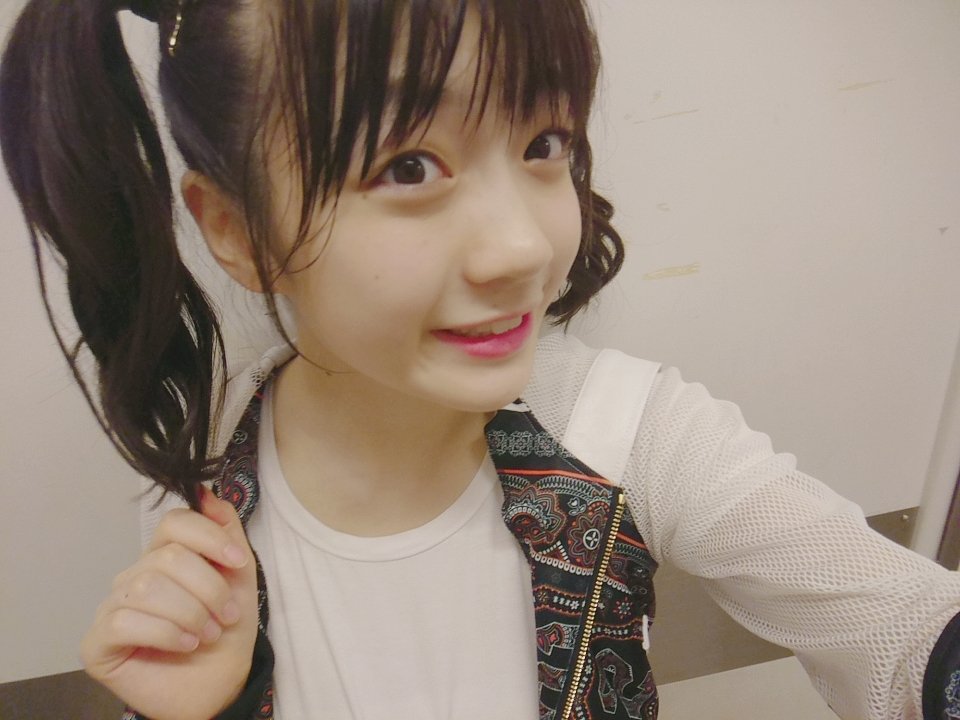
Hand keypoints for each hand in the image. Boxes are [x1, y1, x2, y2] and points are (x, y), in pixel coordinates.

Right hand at [81, 487, 258, 719]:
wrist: (219, 685)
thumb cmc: (225, 632)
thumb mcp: (239, 577)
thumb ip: (227, 533)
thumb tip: (208, 493)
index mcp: (164, 556)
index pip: (174, 522)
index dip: (209, 538)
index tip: (238, 562)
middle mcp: (133, 576)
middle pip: (168, 557)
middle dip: (209, 588)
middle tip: (226, 616)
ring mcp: (112, 607)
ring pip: (148, 587)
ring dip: (191, 613)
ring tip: (207, 634)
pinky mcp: (97, 642)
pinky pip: (125, 621)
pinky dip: (166, 633)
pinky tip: (185, 645)